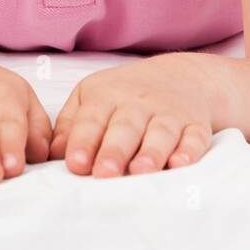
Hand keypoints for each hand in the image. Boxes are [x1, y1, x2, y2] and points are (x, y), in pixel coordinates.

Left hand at [48, 53, 214, 176]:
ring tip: (140, 171)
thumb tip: (54, 154)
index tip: (75, 164)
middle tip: (104, 173)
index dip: (83, 141)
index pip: (92, 119)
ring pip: (161, 133)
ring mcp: (170, 113)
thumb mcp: (90, 97)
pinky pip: (195, 138)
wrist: (182, 76)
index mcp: (107, 96)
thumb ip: (69, 125)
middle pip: (125, 127)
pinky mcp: (196, 125)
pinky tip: (180, 164)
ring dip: (151, 152)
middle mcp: (139, 104)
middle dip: (114, 150)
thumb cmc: (124, 94)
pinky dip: (190, 151)